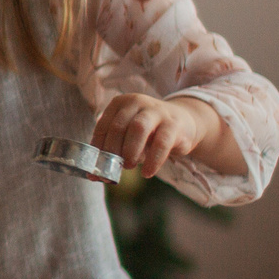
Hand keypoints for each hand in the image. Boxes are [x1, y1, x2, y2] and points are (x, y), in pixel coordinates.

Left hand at [91, 93, 220, 178]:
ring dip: (130, 151)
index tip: (96, 168)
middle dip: (113, 150)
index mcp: (120, 104)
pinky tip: (147, 173)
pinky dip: (153, 160)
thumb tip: (94, 176)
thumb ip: (113, 151)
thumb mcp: (128, 137)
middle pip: (118, 126)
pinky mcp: (173, 124)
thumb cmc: (148, 132)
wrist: (183, 122)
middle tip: (113, 168)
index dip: (97, 148)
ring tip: (129, 167)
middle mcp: (136, 102)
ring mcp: (156, 111)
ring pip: (138, 128)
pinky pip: (161, 142)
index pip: (103, 126)